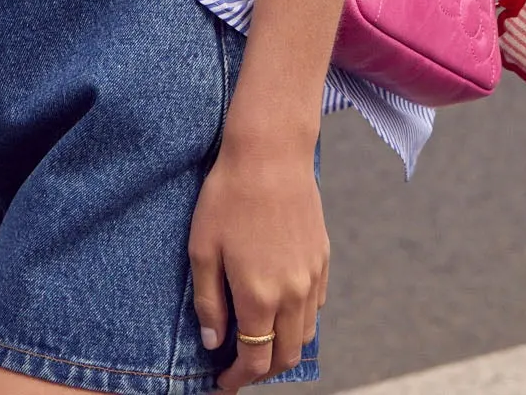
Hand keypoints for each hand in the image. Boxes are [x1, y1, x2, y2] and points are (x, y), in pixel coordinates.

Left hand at [188, 139, 327, 390]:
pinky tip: (278, 308)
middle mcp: (292, 294)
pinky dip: (299, 320)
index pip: (255, 359)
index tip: (222, 383)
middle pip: (286, 355)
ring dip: (284, 347)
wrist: (270, 153)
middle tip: (239, 368)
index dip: (238, 379)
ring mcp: (312, 276)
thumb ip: (209, 302)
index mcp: (260, 296)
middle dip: (263, 371)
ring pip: (306, 334)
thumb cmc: (227, 197)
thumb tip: (214, 343)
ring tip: (258, 340)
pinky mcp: (323, 257)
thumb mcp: (203, 249)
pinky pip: (316, 305)